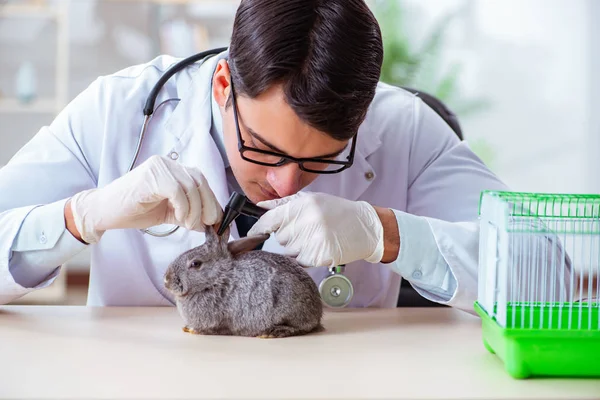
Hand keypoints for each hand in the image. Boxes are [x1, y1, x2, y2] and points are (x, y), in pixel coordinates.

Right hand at [69, 155, 222, 243]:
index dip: (212, 200)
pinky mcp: (152, 175)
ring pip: (191, 186)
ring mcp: (159, 167)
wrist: (104, 211)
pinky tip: (178, 217)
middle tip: (206, 224)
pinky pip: (177, 190)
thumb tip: (212, 223)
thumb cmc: (134, 210)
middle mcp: (168, 164)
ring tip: (189, 224)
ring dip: (195, 209)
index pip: (200, 181)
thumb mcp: (169, 212)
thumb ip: (189, 214)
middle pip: (199, 181)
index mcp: (173, 170)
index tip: (216, 221)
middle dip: (208, 205)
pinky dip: (183, 206)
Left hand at [247, 192, 385, 267]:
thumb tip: (260, 205)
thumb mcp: (313, 199)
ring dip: (297, 248)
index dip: (259, 228)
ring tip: (314, 238)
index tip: (254, 233)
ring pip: (289, 251)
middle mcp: (308, 222)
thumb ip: (285, 203)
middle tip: (305, 230)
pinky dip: (305, 258)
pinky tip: (318, 247)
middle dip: (288, 236)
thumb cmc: (338, 212)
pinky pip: (300, 261)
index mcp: (304, 205)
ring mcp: (314, 240)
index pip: (271, 219)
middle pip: (280, 237)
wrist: (366, 227)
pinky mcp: (320, 256)